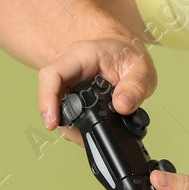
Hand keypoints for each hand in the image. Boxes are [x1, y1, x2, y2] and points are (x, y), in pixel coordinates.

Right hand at [37, 32, 156, 146]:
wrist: (123, 52)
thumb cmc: (127, 55)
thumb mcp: (141, 68)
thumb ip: (135, 87)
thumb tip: (122, 106)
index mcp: (81, 55)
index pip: (53, 74)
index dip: (47, 98)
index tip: (51, 122)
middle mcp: (68, 69)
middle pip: (51, 96)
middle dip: (61, 121)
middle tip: (81, 137)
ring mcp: (66, 83)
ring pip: (56, 108)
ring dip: (70, 126)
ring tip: (89, 135)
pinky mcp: (69, 94)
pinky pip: (65, 111)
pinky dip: (75, 124)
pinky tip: (88, 130)